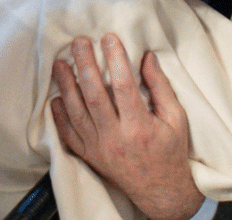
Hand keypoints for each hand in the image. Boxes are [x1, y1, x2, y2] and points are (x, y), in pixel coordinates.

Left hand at [50, 35, 202, 219]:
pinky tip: (56, 97)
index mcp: (140, 127)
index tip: (109, 38)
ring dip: (66, 86)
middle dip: (85, 66)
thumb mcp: (176, 119)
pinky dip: (60, 116)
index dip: (115, 60)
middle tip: (78, 43)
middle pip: (94, 96)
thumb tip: (146, 56)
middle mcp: (116, 137)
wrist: (161, 193)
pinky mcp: (89, 156)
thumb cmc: (171, 152)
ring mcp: (99, 148)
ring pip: (77, 113)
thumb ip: (160, 87)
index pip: (124, 87)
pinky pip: (69, 135)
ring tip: (59, 64)